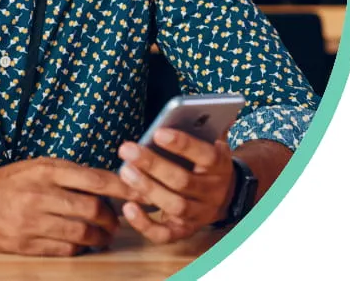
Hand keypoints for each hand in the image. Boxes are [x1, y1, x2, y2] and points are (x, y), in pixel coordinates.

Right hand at [0, 157, 138, 256]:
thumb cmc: (0, 183)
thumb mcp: (32, 167)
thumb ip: (64, 174)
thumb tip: (104, 184)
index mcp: (45, 169)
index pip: (95, 178)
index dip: (123, 187)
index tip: (141, 192)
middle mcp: (40, 193)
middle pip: (93, 208)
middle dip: (113, 218)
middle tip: (118, 222)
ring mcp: (32, 221)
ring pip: (82, 233)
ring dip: (99, 238)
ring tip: (103, 236)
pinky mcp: (24, 244)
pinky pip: (64, 250)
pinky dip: (78, 250)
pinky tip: (80, 246)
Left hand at [116, 129, 235, 243]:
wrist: (224, 194)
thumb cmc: (203, 160)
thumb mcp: (207, 141)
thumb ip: (195, 130)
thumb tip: (174, 115)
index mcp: (219, 165)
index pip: (204, 155)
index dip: (182, 144)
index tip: (158, 133)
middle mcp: (211, 192)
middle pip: (183, 181)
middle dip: (153, 165)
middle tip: (127, 149)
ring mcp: (199, 214)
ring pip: (175, 206)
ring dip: (148, 189)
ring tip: (125, 171)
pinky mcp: (184, 231)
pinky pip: (165, 234)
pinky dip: (145, 224)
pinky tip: (128, 207)